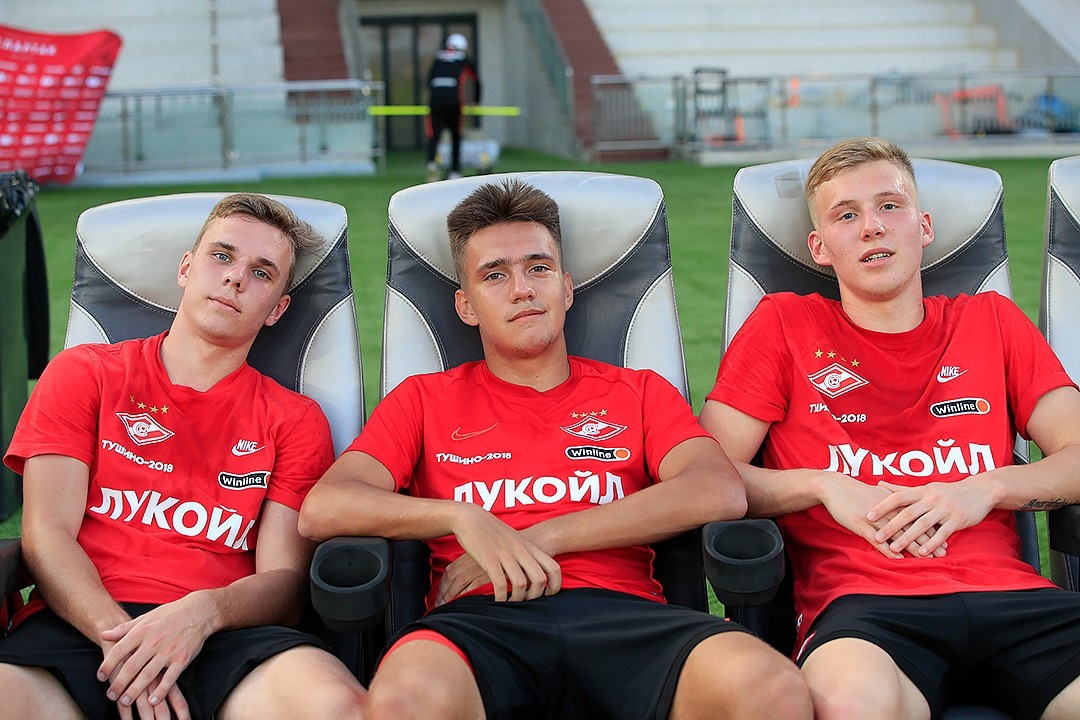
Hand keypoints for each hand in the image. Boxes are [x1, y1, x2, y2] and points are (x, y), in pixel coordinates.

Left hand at [98, 594, 213, 715]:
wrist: (199, 612)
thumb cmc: (170, 614)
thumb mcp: (145, 617)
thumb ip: (124, 628)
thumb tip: (103, 634)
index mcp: (142, 631)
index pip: (119, 650)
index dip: (107, 665)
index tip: (101, 677)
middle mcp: (153, 642)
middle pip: (131, 666)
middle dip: (118, 683)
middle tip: (110, 695)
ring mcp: (168, 651)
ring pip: (147, 675)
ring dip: (134, 690)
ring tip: (125, 701)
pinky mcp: (182, 659)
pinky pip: (170, 678)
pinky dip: (161, 690)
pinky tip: (153, 700)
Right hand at [448, 505, 561, 602]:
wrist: (471, 517)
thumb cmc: (492, 529)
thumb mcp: (515, 539)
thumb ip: (524, 553)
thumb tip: (532, 571)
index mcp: (528, 547)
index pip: (553, 567)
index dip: (556, 584)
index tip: (548, 594)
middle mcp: (520, 551)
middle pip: (539, 579)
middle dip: (535, 596)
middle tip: (527, 602)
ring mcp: (505, 554)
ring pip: (521, 583)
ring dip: (517, 598)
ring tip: (511, 603)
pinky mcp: (489, 559)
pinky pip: (500, 583)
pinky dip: (501, 597)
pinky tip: (498, 600)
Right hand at [819, 472, 946, 558]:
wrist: (834, 487)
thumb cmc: (855, 492)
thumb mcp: (876, 495)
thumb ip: (891, 502)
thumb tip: (903, 508)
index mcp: (894, 502)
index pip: (918, 517)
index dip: (932, 528)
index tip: (945, 538)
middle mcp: (888, 510)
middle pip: (913, 527)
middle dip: (929, 540)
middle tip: (943, 553)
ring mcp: (875, 519)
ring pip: (899, 534)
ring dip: (914, 547)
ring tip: (927, 558)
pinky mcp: (861, 525)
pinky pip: (878, 540)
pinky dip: (889, 550)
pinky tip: (899, 559)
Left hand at [869, 479, 994, 556]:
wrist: (980, 490)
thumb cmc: (947, 491)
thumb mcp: (925, 487)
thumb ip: (901, 489)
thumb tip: (878, 484)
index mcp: (921, 491)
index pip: (897, 497)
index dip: (882, 506)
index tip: (868, 516)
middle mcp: (931, 499)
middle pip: (908, 513)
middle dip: (891, 526)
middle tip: (876, 537)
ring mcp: (944, 509)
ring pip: (923, 524)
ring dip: (908, 537)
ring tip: (894, 548)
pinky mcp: (957, 520)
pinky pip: (942, 533)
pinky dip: (932, 543)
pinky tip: (922, 552)